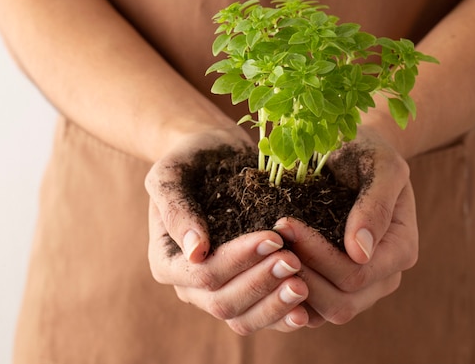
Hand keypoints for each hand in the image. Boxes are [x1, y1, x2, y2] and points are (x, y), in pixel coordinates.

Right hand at [145, 127, 309, 333]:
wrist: (215, 156)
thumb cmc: (191, 160)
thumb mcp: (173, 174)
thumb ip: (177, 210)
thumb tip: (195, 253)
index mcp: (167, 262)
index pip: (204, 274)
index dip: (240, 260)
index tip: (274, 238)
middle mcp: (189, 286)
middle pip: (224, 303)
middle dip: (261, 283)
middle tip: (295, 261)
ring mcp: (218, 292)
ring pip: (243, 319)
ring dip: (275, 304)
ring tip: (304, 284)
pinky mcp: (244, 291)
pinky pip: (261, 316)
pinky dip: (283, 315)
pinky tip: (307, 307)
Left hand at [273, 127, 417, 326]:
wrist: (353, 150)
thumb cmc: (367, 151)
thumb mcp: (380, 165)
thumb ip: (376, 205)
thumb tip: (360, 252)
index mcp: (400, 249)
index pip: (357, 273)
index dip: (318, 255)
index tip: (285, 223)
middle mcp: (384, 276)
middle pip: (342, 302)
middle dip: (302, 273)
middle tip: (271, 240)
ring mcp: (362, 287)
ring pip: (326, 313)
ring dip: (292, 287)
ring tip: (268, 252)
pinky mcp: (337, 286)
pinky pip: (314, 310)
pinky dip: (290, 297)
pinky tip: (269, 267)